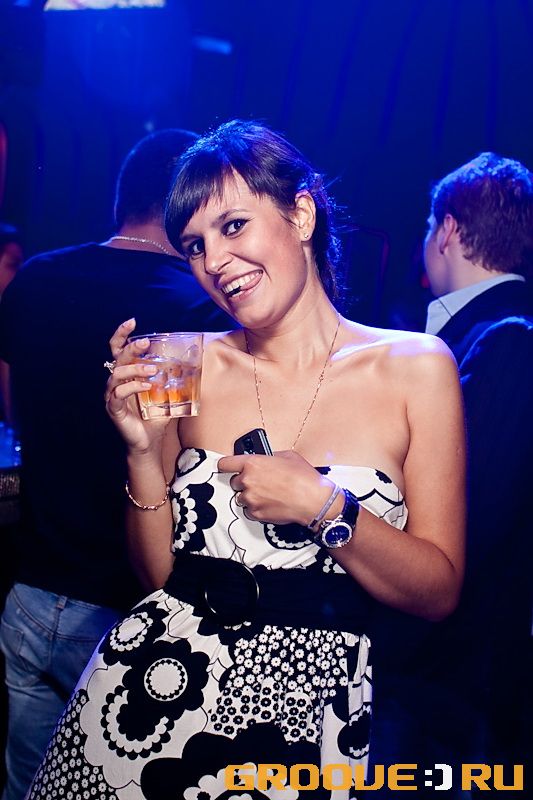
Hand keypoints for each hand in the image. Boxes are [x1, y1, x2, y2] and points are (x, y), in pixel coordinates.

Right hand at [105, 318, 170, 452]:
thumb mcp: (168, 395)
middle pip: (117, 357)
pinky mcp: (114, 409)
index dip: (122, 335)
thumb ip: (175, 380)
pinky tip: (146, 386)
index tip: (132, 322)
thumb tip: (191, 366)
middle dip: (131, 347)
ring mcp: (112, 395)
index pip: (118, 349)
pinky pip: (118, 393)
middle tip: (146, 343)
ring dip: (135, 368)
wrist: (149, 443)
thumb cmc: (155, 418)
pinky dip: (132, 387)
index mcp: (126, 375)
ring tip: (153, 370)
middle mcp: (116, 383)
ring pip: (116, 374)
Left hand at [218, 450, 333, 525]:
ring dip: (250, 496)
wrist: (314, 500)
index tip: (227, 467)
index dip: (226, 465)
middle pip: (234, 482)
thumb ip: (269, 457)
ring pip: (241, 497)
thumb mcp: (287, 456)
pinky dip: (257, 508)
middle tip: (261, 482)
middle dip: (245, 482)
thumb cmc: (304, 478)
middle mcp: (248, 481)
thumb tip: (265, 459)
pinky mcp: (256, 514)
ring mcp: (251, 499)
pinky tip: (270, 504)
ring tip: (268, 494)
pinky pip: (249, 510)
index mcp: (253, 463)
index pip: (225, 464)